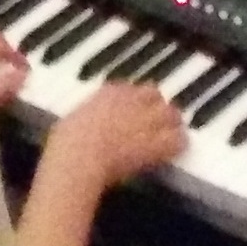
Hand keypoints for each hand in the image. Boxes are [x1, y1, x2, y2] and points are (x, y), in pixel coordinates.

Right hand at [41, 80, 185, 195]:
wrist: (78, 157)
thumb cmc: (66, 144)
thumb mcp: (72, 121)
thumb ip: (86, 118)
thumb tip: (83, 125)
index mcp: (109, 92)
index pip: (134, 88)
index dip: (139, 100)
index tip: (140, 109)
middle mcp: (131, 100)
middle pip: (157, 95)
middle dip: (160, 107)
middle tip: (162, 120)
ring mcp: (145, 119)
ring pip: (171, 114)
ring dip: (173, 123)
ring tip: (175, 132)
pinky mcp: (154, 143)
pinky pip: (176, 139)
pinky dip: (179, 143)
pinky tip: (179, 147)